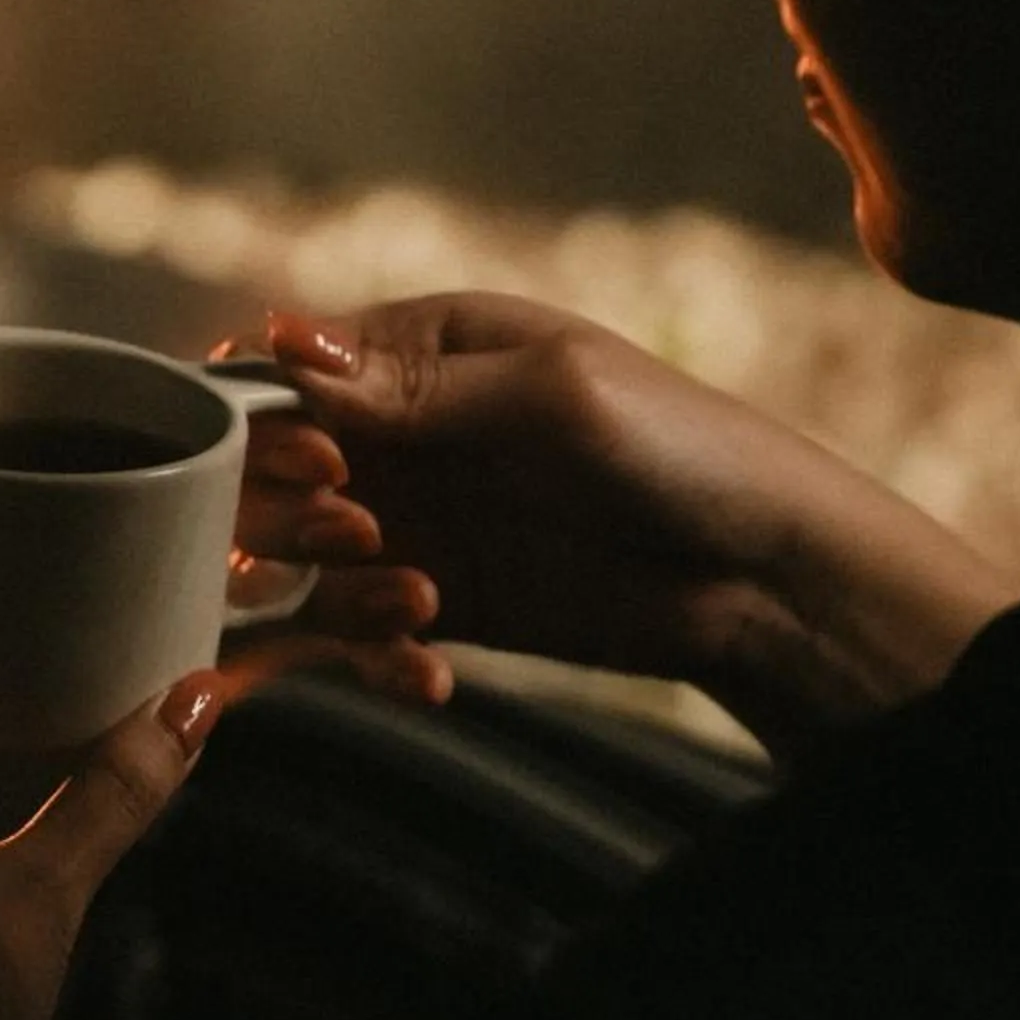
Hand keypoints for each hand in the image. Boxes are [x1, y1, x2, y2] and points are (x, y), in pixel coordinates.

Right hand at [228, 295, 1013, 750]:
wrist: (759, 574)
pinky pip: (348, 639)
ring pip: (289, 564)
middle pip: (261, 474)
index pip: (282, 374)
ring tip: (419, 605)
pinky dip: (369, 661)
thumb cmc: (676, 445)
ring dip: (333, 592)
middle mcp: (394, 436)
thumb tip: (284, 346)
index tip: (321, 463)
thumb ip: (415, 385)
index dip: (267, 422)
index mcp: (416, 351)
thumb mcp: (552, 391)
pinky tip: (428, 674)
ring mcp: (405, 524)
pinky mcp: (427, 608)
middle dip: (287, 513)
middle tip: (359, 533)